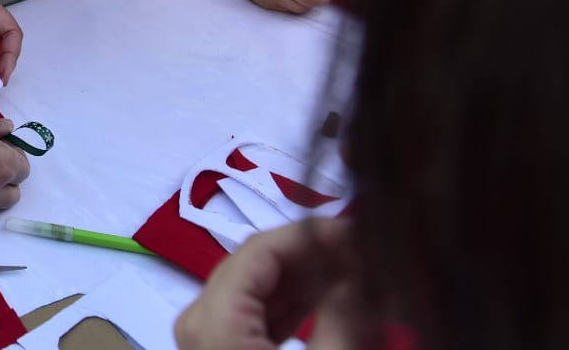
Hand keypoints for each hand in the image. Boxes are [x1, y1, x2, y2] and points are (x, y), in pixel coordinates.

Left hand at [176, 219, 356, 349]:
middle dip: (315, 253)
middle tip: (367, 249)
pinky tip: (336, 293)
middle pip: (261, 265)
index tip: (358, 230)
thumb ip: (343, 320)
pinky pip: (259, 311)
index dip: (311, 233)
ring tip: (361, 268)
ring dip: (310, 276)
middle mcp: (200, 318)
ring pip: (262, 287)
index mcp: (213, 319)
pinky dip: (296, 301)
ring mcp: (208, 333)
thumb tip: (365, 270)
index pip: (261, 249)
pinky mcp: (222, 345)